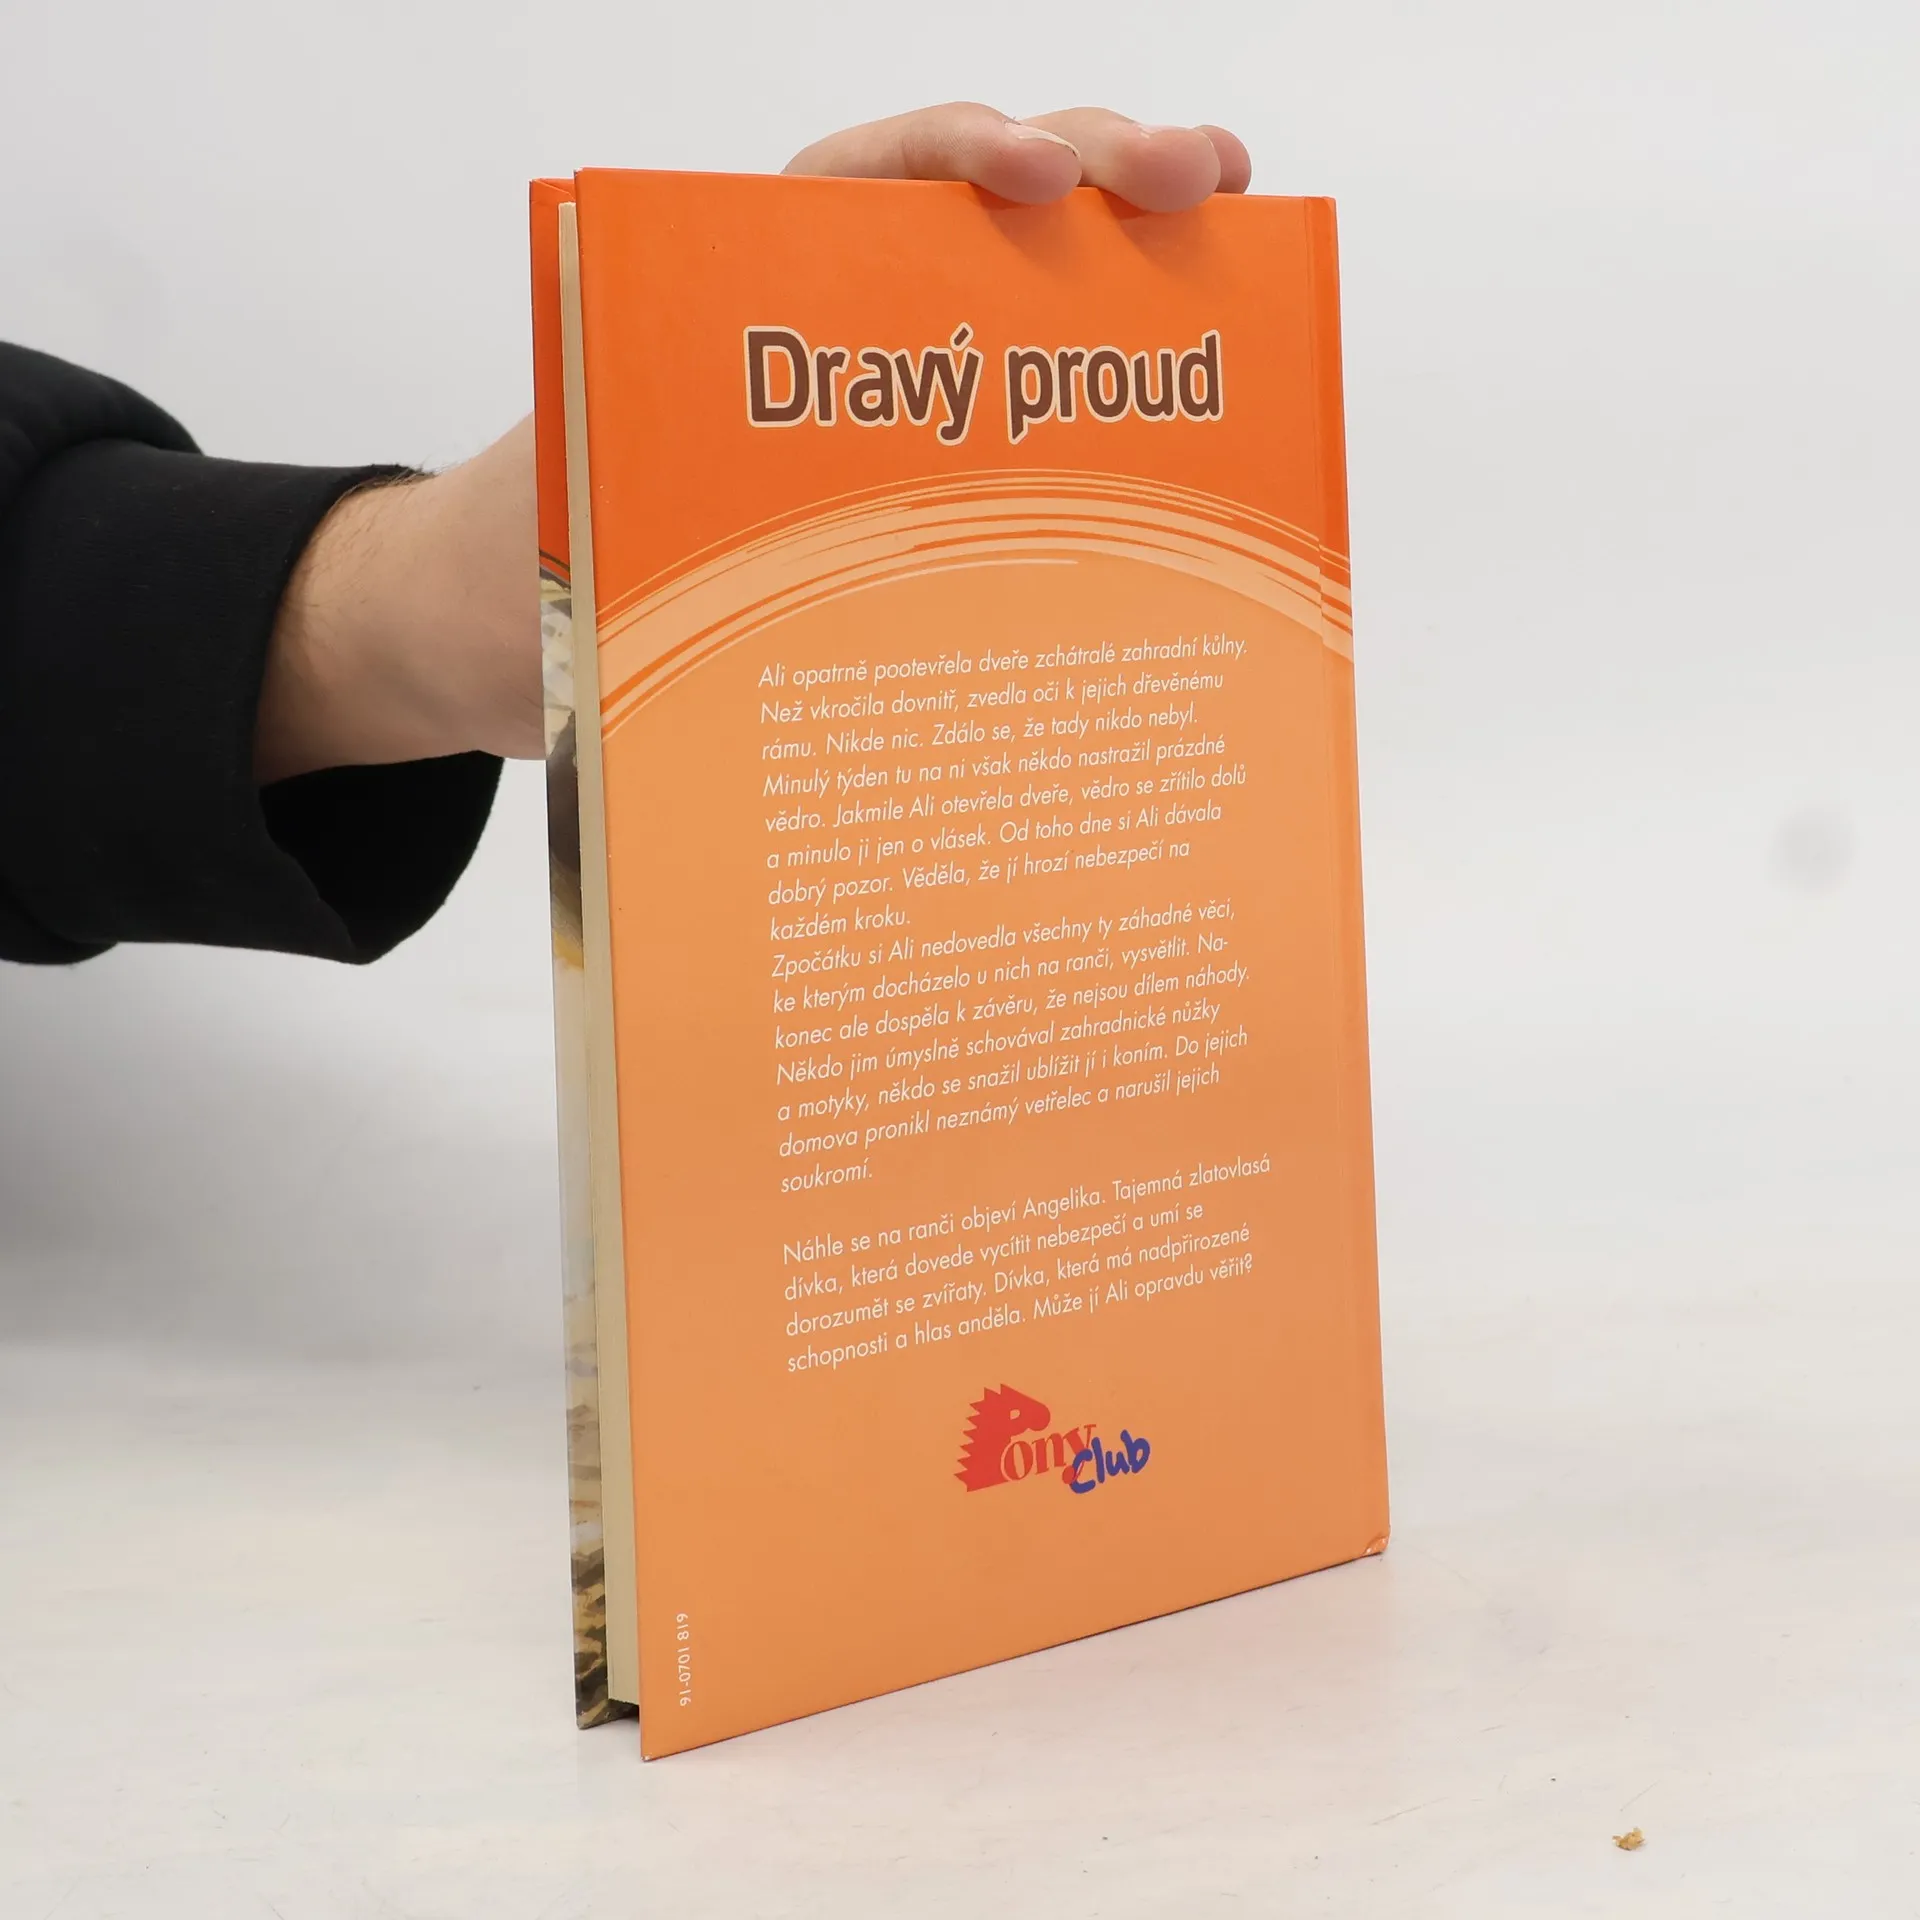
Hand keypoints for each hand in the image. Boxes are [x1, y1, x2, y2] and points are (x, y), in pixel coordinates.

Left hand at [256, 106, 1251, 782]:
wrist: (487, 637)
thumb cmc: (515, 571)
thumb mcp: (570, 535)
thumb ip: (647, 521)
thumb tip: (744, 589)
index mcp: (734, 293)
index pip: (860, 180)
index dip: (957, 157)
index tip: (1038, 179)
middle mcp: (822, 327)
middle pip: (973, 210)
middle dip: (1093, 172)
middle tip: (1197, 182)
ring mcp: (875, 399)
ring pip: (1014, 301)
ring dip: (1123, 264)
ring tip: (1231, 232)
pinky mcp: (901, 478)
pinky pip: (1009, 420)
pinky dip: (1096, 398)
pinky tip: (1177, 409)